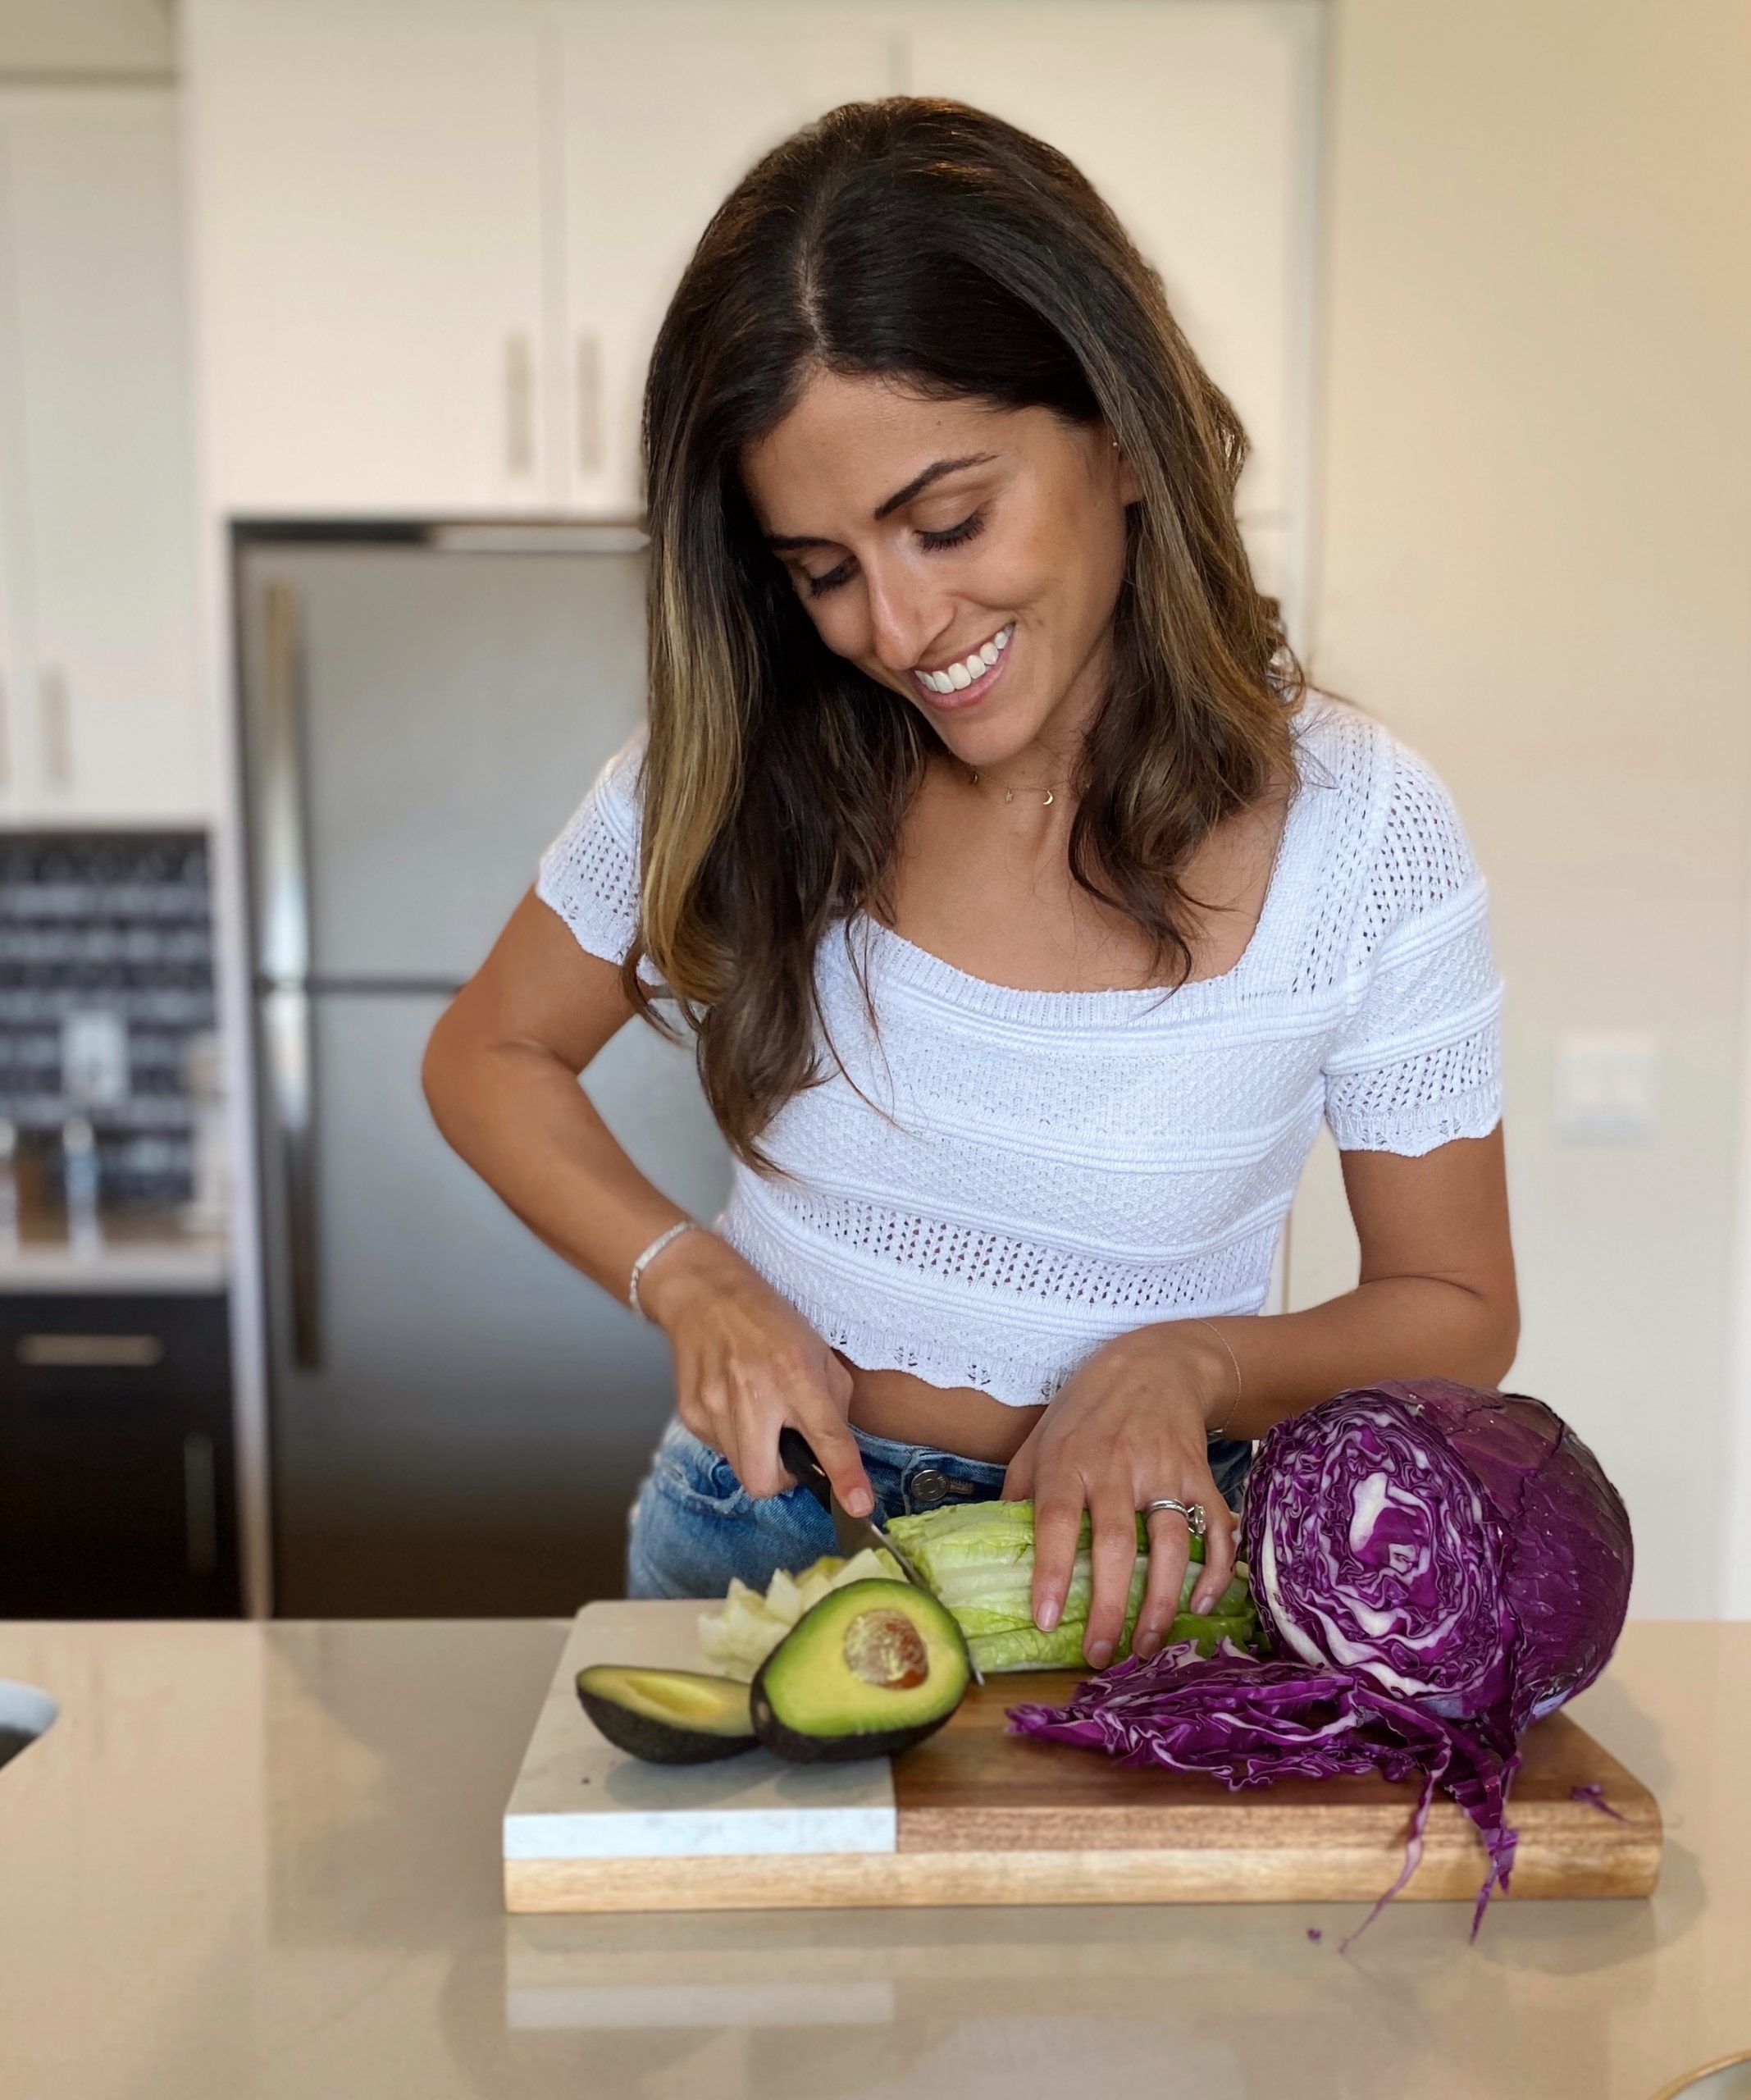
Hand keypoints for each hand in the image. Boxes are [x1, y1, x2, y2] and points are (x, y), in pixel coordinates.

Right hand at [635, 1228, 873, 1514]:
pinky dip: (736, 1438)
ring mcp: (714, 1406)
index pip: (826, 1437)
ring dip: (760, 1455)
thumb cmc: (769, 1320)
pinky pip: (721, 1449)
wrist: (704, 1295)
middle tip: (791, 1449)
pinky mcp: (690, 1413)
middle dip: (784, 1479)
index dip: (844, 1477)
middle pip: (766, 1480)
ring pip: (743, 1470)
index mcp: (795, 1373)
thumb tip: (835, 1453)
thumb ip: (833, 1404)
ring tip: (761, 1415)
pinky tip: (736, 1404)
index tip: (856, 1505)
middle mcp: (753, 1394)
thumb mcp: (818, 1351)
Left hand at [1000, 1321, 1238, 1666]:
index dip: (1052, 1571)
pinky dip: (1214, 1570)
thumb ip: (1020, 1488)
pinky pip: (1215, 1528)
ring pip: (1168, 1545)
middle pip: (1115, 1544)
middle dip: (1109, 1607)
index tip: (1048, 1619)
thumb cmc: (1086, 1408)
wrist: (1155, 1363)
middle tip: (1100, 1655)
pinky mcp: (1200, 1475)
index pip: (1055, 1520)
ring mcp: (1163, 1471)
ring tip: (1145, 1645)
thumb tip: (996, 1545)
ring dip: (1160, 1602)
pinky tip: (1199, 1604)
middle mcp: (1116, 1466)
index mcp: (1068, 1459)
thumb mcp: (1040, 1437)